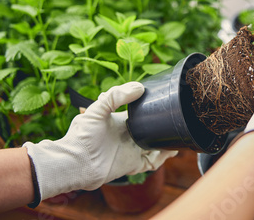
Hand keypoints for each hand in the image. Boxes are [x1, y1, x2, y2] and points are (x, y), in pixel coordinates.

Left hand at [23, 82, 176, 200]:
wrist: (76, 163)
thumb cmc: (81, 135)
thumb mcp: (97, 109)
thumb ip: (115, 95)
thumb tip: (139, 87)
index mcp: (120, 122)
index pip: (140, 115)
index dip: (151, 111)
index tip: (163, 105)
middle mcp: (127, 137)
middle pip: (150, 131)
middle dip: (162, 129)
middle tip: (175, 122)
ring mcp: (130, 152)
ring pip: (154, 147)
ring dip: (166, 144)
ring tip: (177, 137)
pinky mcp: (132, 165)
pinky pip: (151, 163)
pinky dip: (161, 158)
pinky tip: (169, 151)